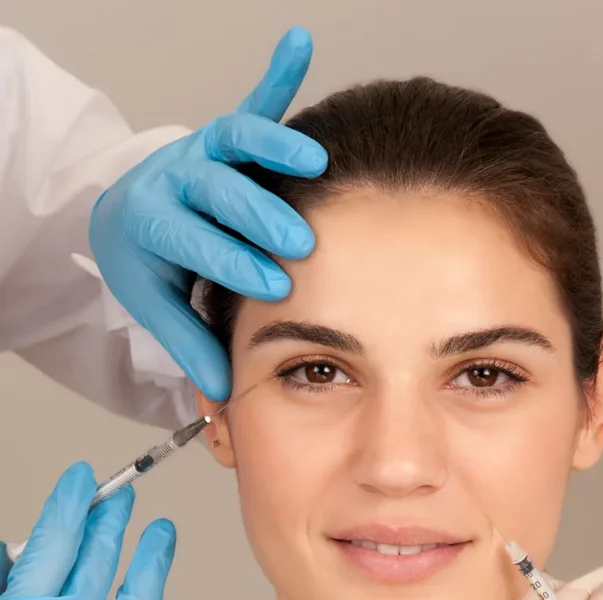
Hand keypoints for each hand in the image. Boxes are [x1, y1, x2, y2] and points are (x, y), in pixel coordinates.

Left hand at [89, 26, 327, 400]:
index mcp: (152, 223)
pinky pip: (252, 102)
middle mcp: (175, 179)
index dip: (230, 261)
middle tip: (297, 242)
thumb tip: (224, 388)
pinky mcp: (224, 134)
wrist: (126, 215)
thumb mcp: (157, 304)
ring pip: (234, 139)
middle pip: (217, 189)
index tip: (272, 284)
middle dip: (257, 216)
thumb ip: (190, 342)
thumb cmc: (147, 262)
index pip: (192, 241)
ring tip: (313, 164)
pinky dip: (277, 74)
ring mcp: (201, 150)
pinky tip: (299, 44)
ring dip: (275, 147)